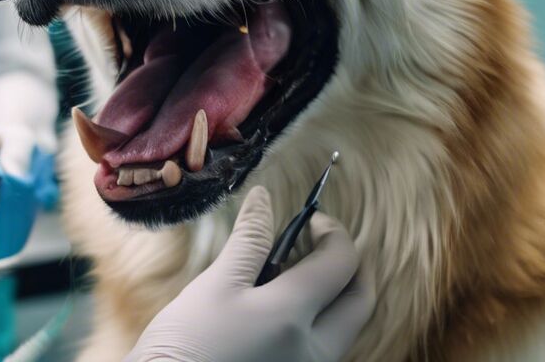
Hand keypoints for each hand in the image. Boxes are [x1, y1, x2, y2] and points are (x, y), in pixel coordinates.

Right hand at [127, 186, 374, 361]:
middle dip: (347, 267)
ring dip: (332, 295)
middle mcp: (314, 350)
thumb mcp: (214, 286)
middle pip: (359, 302)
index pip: (341, 263)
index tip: (312, 220)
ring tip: (293, 277)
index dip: (332, 233)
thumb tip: (264, 198)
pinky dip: (314, 321)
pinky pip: (322, 347)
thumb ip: (248, 241)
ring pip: (343, 328)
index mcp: (294, 316)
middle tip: (319, 246)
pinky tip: (280, 312)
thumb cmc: (185, 345)